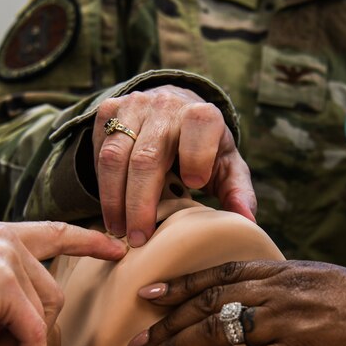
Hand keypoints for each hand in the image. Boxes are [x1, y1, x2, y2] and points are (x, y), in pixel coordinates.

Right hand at [92, 85, 256, 246]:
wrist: (174, 108)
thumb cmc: (206, 147)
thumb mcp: (228, 166)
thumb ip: (238, 192)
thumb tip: (247, 222)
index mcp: (203, 115)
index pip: (198, 129)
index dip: (196, 158)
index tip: (193, 187)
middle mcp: (166, 106)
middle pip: (147, 158)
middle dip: (141, 204)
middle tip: (139, 239)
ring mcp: (134, 106)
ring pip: (115, 156)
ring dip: (114, 199)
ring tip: (119, 231)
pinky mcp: (109, 112)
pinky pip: (99, 151)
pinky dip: (102, 183)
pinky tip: (111, 208)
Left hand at [125, 260, 345, 345]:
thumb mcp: (322, 280)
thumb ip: (285, 286)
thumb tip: (251, 297)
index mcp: (283, 272)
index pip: (221, 274)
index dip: (182, 285)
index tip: (151, 294)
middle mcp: (277, 293)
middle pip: (208, 304)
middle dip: (168, 323)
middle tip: (136, 342)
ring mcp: (284, 323)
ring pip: (214, 331)